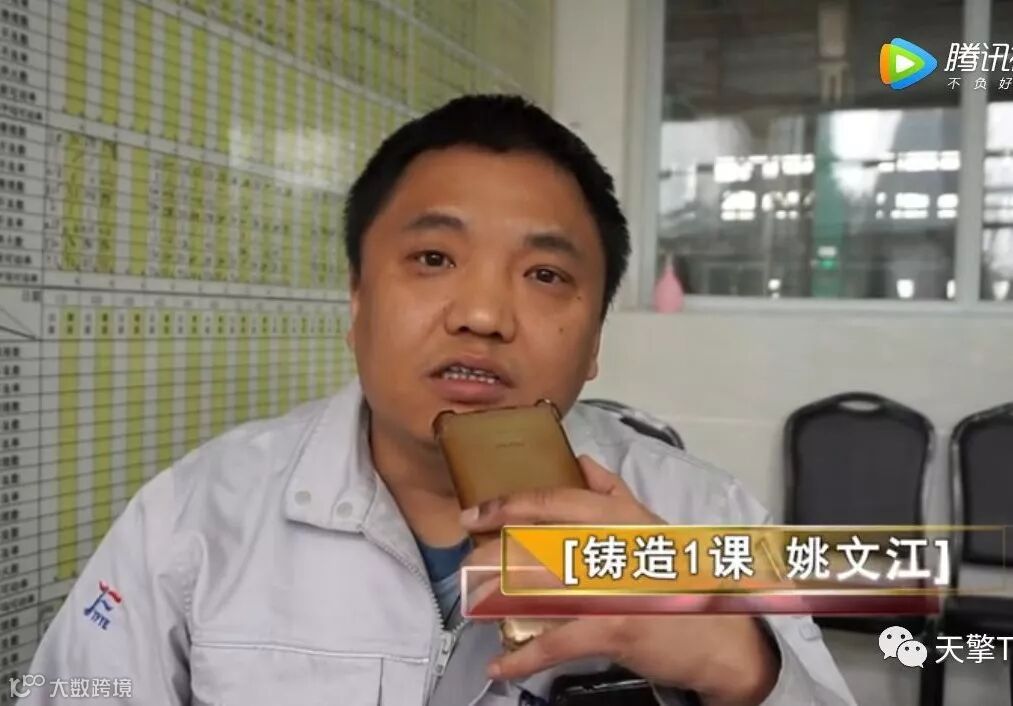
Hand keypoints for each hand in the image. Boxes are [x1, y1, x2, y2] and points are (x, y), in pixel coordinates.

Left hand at [459, 455, 779, 705]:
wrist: (724, 636)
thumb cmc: (683, 580)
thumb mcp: (652, 526)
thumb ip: (614, 492)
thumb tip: (579, 461)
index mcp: (619, 516)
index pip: (554, 500)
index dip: (507, 505)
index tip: (473, 515)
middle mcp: (613, 543)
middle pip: (535, 542)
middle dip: (490, 557)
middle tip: (466, 567)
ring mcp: (612, 585)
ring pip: (537, 586)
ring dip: (495, 600)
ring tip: (473, 606)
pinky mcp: (613, 625)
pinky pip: (556, 640)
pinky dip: (524, 657)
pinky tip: (501, 665)